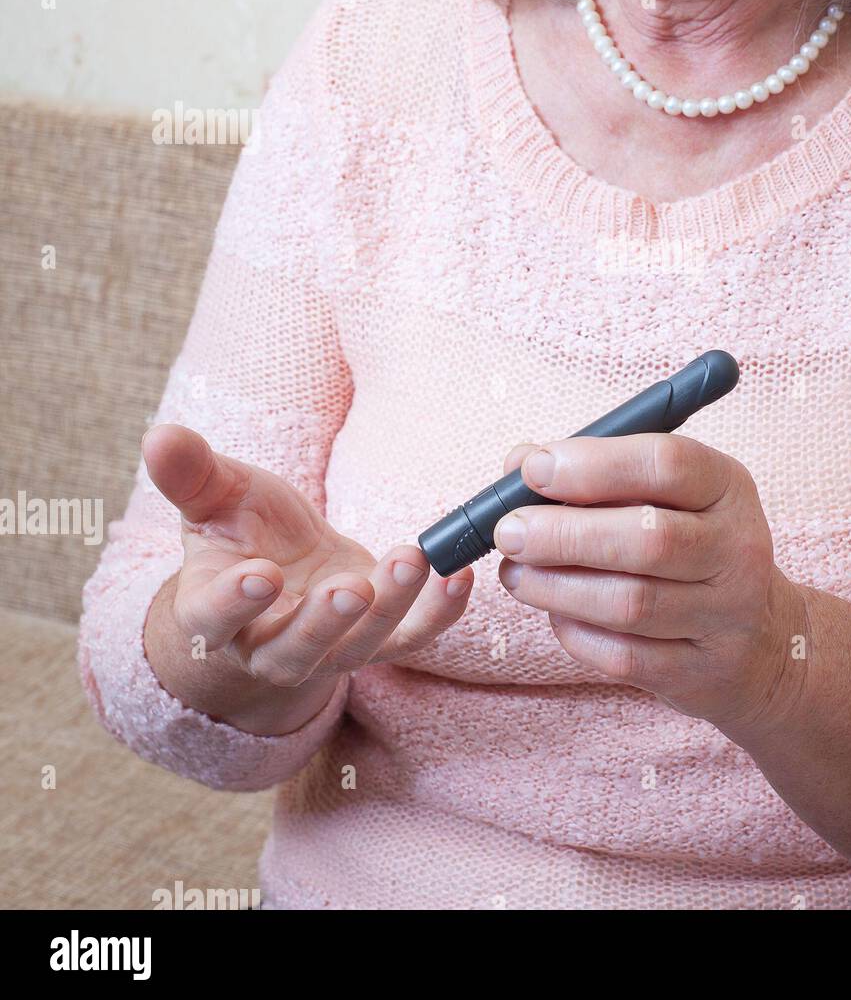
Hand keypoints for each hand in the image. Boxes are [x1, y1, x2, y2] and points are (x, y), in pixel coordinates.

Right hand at [141, 424, 471, 728]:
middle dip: (325, 622)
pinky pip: (411, 638)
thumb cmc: (242, 530)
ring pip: (358, 646)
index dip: (234, 600)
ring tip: (412, 558)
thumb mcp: (215, 497)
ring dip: (390, 607)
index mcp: (215, 612)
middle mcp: (268, 644)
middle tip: (352, 588)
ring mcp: (328, 650)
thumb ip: (190, 473)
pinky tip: (460, 576)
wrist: (282, 566)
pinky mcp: (377, 640)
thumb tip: (157, 434)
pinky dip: (439, 613)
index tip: (260, 574)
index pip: (215, 616)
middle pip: (294, 650)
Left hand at [494, 434, 806, 735]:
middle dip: (563, 533)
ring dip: (555, 586)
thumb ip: (595, 471)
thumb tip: (518, 462)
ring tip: (516, 572)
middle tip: (509, 530)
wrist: (761, 641)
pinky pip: (622, 656)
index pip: (667, 464)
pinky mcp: (698, 672)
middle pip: (647, 539)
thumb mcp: (667, 495)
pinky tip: (554, 610)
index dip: (593, 465)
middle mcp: (737, 549)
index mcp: (728, 487)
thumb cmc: (690, 545)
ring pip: (628, 603)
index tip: (533, 468)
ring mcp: (724, 617)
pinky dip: (574, 630)